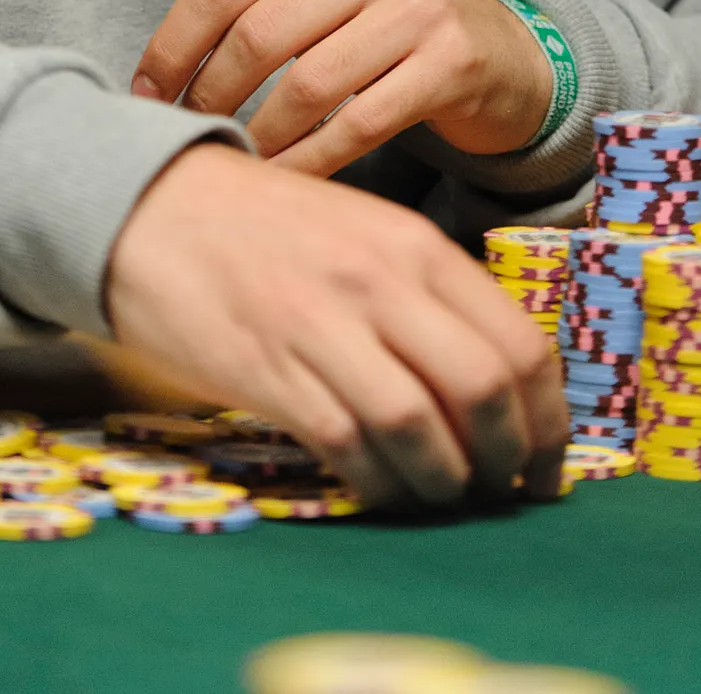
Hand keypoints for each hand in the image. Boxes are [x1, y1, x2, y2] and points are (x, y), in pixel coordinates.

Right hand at [105, 142, 566, 507]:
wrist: (151, 203)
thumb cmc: (264, 225)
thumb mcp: (361, 231)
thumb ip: (424, 293)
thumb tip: (492, 385)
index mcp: (414, 243)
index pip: (518, 343)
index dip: (549, 419)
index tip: (549, 463)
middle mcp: (381, 281)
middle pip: (485, 390)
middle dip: (511, 458)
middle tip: (506, 492)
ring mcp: (323, 325)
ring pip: (421, 428)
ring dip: (445, 482)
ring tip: (443, 496)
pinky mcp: (270, 369)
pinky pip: (348, 447)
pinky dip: (378, 484)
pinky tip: (381, 489)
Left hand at [132, 0, 551, 175]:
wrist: (498, 51)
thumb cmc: (380, 11)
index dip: (174, 43)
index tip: (148, 92)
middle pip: (261, 32)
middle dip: (211, 95)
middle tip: (188, 133)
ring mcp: (420, 5)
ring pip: (309, 84)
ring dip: (261, 136)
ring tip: (235, 160)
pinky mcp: (452, 62)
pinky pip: (361, 125)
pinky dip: (313, 160)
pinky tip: (286, 179)